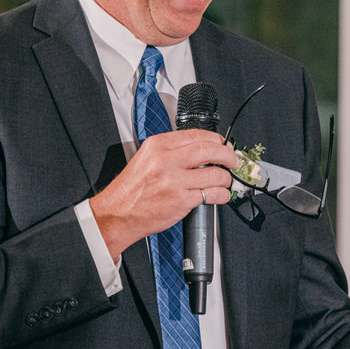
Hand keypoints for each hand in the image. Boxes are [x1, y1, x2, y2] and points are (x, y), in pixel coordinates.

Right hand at [89, 130, 238, 258]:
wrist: (117, 213)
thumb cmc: (131, 189)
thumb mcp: (145, 158)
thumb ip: (171, 151)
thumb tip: (200, 148)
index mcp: (158, 146)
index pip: (196, 135)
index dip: (216, 139)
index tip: (222, 144)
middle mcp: (166, 160)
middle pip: (210, 150)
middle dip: (228, 155)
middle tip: (232, 160)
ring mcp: (174, 181)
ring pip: (215, 174)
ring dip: (226, 178)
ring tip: (225, 181)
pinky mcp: (181, 201)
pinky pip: (211, 195)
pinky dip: (222, 195)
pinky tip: (221, 195)